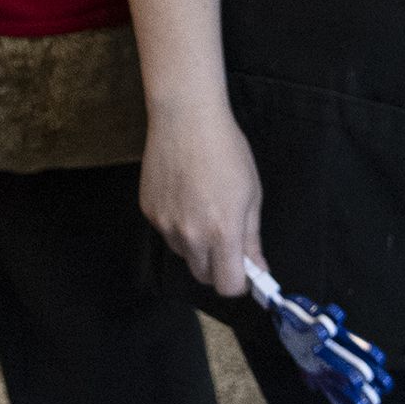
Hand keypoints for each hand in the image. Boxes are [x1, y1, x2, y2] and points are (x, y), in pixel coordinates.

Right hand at [139, 96, 260, 296]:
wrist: (185, 117)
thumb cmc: (225, 150)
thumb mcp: (251, 194)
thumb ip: (251, 237)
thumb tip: (257, 268)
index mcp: (222, 231)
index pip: (228, 286)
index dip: (239, 283)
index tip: (245, 272)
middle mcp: (190, 234)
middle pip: (203, 276)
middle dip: (218, 267)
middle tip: (226, 240)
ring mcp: (164, 224)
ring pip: (183, 253)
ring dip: (196, 245)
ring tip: (202, 209)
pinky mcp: (148, 210)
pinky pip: (166, 232)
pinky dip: (177, 224)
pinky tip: (184, 195)